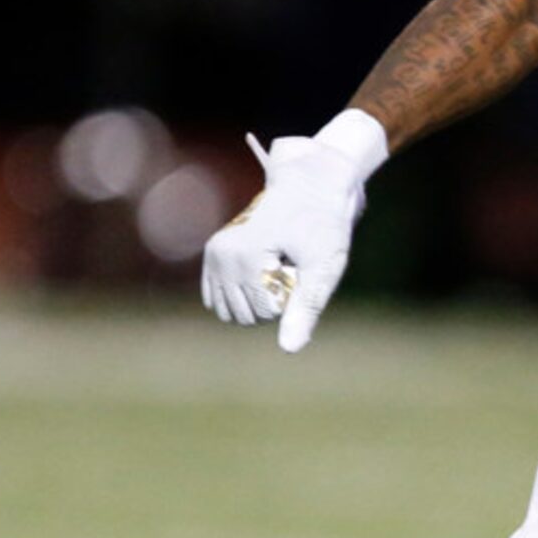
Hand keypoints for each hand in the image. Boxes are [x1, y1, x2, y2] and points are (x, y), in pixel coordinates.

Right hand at [200, 111, 386, 352]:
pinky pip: (224, 303)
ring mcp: (213, 256)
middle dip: (277, 298)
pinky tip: (265, 266)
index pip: (268, 313)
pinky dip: (249, 294)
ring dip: (263, 297)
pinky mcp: (213, 257)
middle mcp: (220, 255)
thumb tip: (289, 349)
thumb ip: (306, 308)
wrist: (310, 187)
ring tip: (279, 263)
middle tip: (292, 261)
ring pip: (236, 313)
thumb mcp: (324, 267)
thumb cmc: (323, 225)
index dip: (295, 295)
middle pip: (249, 316)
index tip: (303, 261)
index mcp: (243, 256)